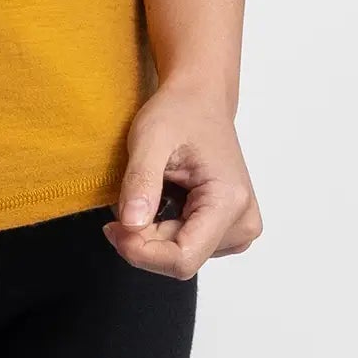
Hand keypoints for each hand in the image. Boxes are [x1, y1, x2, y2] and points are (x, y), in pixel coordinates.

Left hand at [104, 76, 261, 278]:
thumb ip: (140, 182)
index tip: (113, 227)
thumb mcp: (149, 138)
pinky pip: (188, 246)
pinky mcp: (230, 229)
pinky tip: (163, 200)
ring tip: (149, 193)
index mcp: (230, 201)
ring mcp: (240, 228)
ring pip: (182, 256)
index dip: (141, 252)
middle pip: (181, 259)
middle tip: (122, 204)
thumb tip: (130, 226)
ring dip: (153, 235)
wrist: (200, 99)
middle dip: (143, 240)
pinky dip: (165, 230)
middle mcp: (243, 222)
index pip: (183, 258)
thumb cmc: (178, 111)